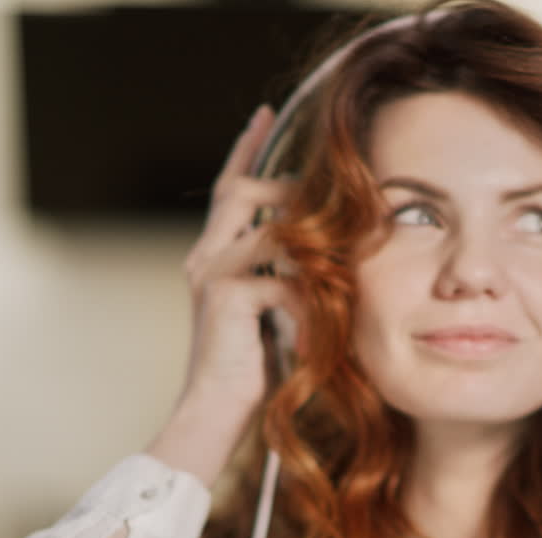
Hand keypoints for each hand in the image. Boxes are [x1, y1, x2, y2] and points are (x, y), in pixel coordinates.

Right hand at [148, 105, 302, 484]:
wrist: (213, 417)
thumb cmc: (251, 374)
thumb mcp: (273, 315)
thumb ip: (286, 276)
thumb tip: (325, 252)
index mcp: (212, 258)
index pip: (230, 189)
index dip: (246, 150)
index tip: (264, 114)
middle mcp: (204, 258)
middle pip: (243, 193)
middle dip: (286, 191)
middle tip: (326, 196)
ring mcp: (211, 275)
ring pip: (274, 235)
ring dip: (313, 256)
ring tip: (337, 281)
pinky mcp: (225, 297)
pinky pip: (285, 281)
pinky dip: (310, 305)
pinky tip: (315, 334)